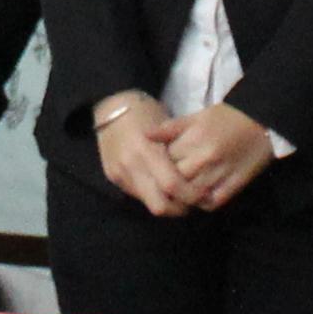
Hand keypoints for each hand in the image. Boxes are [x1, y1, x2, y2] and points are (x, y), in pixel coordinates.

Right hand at [93, 92, 191, 215]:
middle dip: (178, 208)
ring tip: (178, 195)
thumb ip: (179, 154)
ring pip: (148, 204)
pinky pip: (138, 195)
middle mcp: (130, 166)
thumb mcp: (166, 126)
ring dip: (166, 203)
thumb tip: (197, 179)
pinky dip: (152, 195)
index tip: (202, 194)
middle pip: (160, 205)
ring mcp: (119, 174)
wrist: (110, 105)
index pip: (172, 185)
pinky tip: (160, 186)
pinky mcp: (113, 178)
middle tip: (191, 201)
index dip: (190, 194)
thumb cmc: (145, 111)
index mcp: (146, 150)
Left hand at [157, 103, 277, 210]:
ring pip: (191, 195)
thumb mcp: (196, 117)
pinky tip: (199, 197)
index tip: (159, 164)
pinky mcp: (235, 186)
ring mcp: (221, 174)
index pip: (164, 160)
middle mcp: (205, 159)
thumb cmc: (226, 118)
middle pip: (175, 180)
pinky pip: (211, 203)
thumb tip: (145, 135)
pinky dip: (202, 203)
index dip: (159, 164)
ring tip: (181, 190)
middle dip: (169, 181)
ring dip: (183, 195)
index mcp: (194, 139)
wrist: (262, 121)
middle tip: (168, 179)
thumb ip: (170, 128)